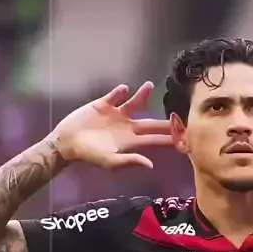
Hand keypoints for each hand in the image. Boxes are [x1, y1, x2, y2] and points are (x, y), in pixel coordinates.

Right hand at [50, 82, 171, 168]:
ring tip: (150, 86)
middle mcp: (128, 126)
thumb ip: (130, 161)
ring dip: (142, 95)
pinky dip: (119, 93)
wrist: (67, 143)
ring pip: (134, 103)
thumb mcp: (110, 161)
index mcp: (132, 141)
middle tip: (181, 116)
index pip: (155, 139)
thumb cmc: (90, 155)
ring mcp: (116, 114)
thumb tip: (151, 164)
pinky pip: (114, 96)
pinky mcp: (103, 105)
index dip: (169, 139)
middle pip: (151, 123)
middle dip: (166, 121)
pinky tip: (124, 89)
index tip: (184, 138)